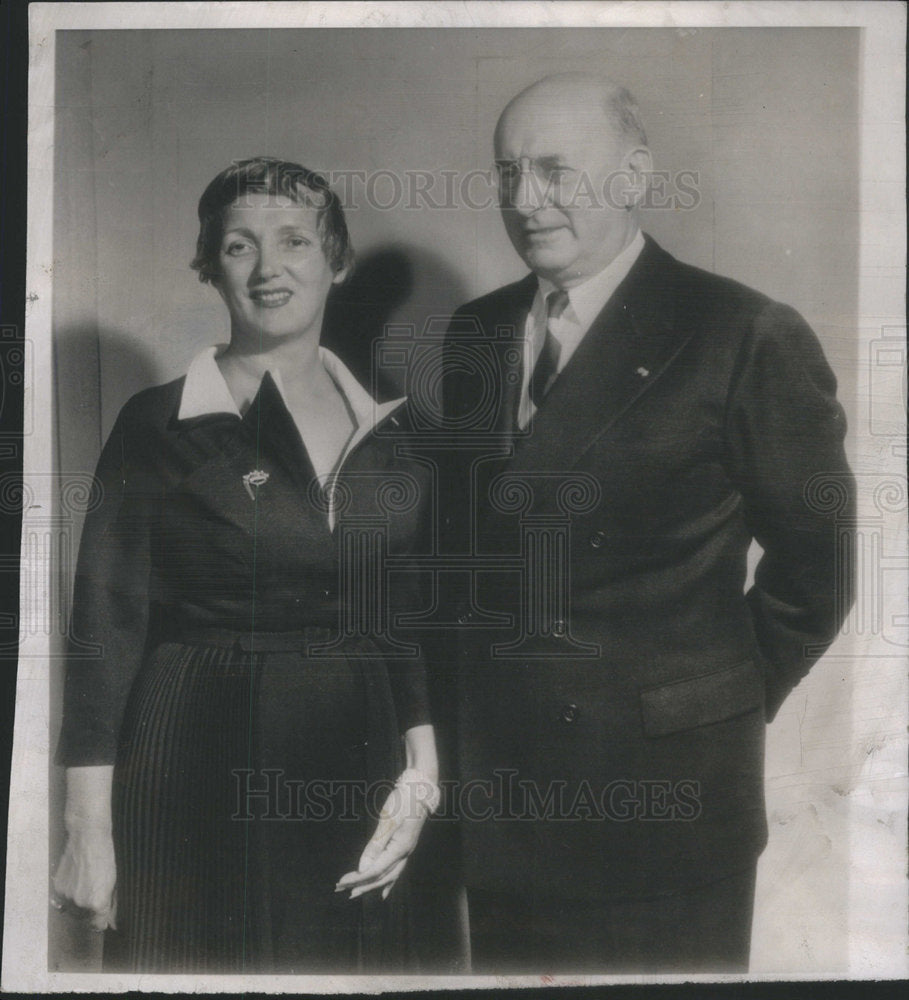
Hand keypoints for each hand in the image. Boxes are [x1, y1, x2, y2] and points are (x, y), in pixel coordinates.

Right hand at [52, 827, 116, 930]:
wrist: (88, 837)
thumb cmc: (106, 857)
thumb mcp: (114, 882)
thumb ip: (111, 904)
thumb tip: (111, 922)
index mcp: (97, 903)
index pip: (98, 925)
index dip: (102, 922)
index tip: (105, 918)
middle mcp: (80, 903)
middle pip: (85, 919)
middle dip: (91, 913)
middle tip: (96, 897)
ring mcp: (66, 896)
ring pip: (72, 911)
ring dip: (79, 905)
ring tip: (87, 887)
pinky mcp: (58, 888)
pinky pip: (63, 900)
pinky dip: (70, 895)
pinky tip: (77, 882)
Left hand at [335, 776, 434, 901]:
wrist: (421, 789)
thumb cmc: (403, 802)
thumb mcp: (388, 821)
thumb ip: (375, 846)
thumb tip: (363, 868)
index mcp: (400, 849)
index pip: (375, 870)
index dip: (358, 878)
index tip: (341, 882)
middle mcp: (404, 854)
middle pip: (381, 876)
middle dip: (361, 885)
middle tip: (342, 890)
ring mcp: (406, 851)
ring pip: (388, 876)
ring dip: (371, 885)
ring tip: (356, 893)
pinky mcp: (404, 847)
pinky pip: (395, 871)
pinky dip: (387, 882)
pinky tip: (384, 891)